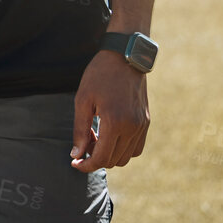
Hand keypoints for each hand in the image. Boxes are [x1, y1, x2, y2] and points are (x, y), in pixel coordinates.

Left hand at [70, 50, 149, 171]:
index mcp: (114, 122)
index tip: (75, 163)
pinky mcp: (146, 122)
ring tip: (95, 137)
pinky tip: (109, 136)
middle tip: (83, 145)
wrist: (124, 57)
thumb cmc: (99, 76)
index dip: (87, 165)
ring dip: (110, 155)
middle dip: (96, 159)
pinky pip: (136, 148)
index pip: (102, 158)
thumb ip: (80, 130)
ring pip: (127, 157)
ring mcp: (142, 126)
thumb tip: (77, 155)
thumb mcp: (82, 100)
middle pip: (114, 161)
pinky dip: (123, 149)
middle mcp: (132, 127)